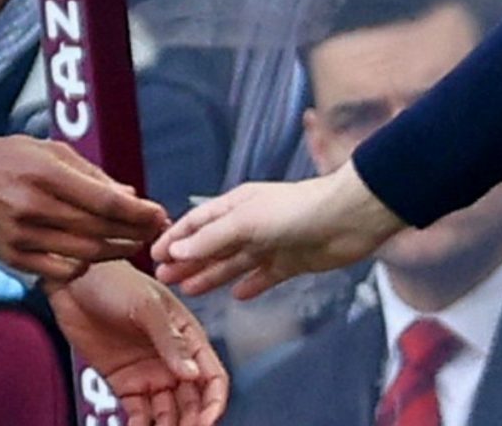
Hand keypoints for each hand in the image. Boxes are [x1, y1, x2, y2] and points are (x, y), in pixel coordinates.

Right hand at [0, 131, 168, 281]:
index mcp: (45, 174)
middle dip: (135, 232)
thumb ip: (92, 175)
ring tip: (134, 243)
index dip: (138, 212)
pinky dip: (85, 265)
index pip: (105, 202)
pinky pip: (60, 270)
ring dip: (117, 251)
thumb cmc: (9, 157)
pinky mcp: (11, 257)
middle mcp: (32, 207)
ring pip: (85, 253)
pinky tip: (96, 254)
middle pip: (99, 230)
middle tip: (155, 230)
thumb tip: (131, 195)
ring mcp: (20, 236)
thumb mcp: (51, 151)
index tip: (159, 214)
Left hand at [47, 261, 228, 425]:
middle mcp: (171, 359)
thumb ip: (169, 340)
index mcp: (187, 337)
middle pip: (192, 401)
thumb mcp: (146, 305)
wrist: (72, 281)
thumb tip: (192, 374)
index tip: (207, 421)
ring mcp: (148, 373)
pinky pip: (138, 414)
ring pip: (168, 412)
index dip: (214, 401)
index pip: (211, 376)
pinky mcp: (123, 383)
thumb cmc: (113, 280)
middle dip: (192, 421)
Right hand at [152, 163, 406, 299]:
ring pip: (234, 262)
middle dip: (188, 261)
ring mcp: (271, 243)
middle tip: (164, 280)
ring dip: (212, 275)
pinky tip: (238, 295)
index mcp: (237, 204)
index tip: (153, 255)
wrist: (347, 219)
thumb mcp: (246, 223)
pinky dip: (250, 285)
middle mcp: (252, 223)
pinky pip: (264, 275)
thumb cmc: (297, 211)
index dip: (176, 238)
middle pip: (213, 245)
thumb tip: (178, 251)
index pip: (197, 222)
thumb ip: (211, 239)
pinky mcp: (291, 261)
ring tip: (189, 290)